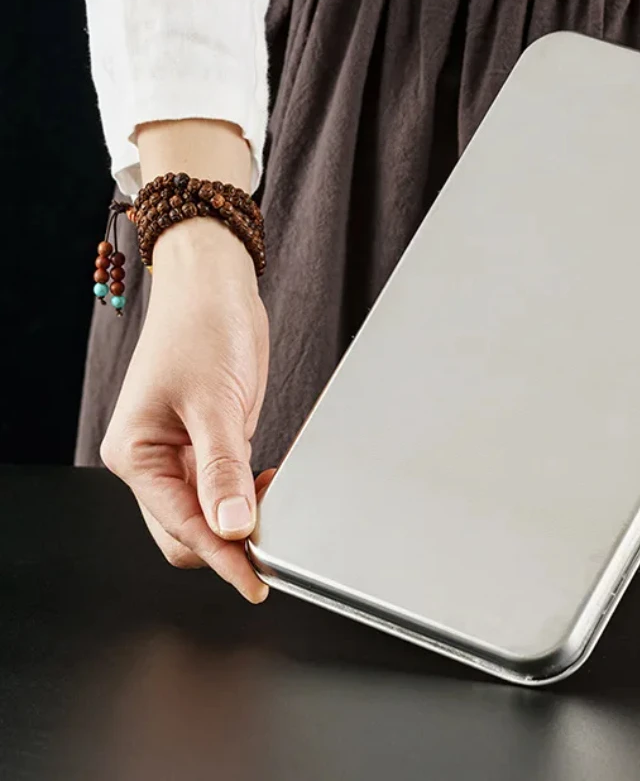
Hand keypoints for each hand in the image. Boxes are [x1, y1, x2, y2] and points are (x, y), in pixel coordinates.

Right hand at [100, 218, 271, 601]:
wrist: (214, 284)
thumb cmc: (201, 328)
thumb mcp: (213, 402)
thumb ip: (222, 467)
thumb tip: (230, 527)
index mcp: (134, 454)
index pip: (179, 526)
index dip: (220, 557)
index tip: (255, 582)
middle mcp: (152, 459)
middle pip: (188, 529)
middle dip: (229, 543)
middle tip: (275, 549)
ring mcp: (181, 451)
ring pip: (209, 510)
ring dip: (241, 519)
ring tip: (278, 512)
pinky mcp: (209, 439)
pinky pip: (226, 484)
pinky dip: (248, 492)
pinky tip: (272, 482)